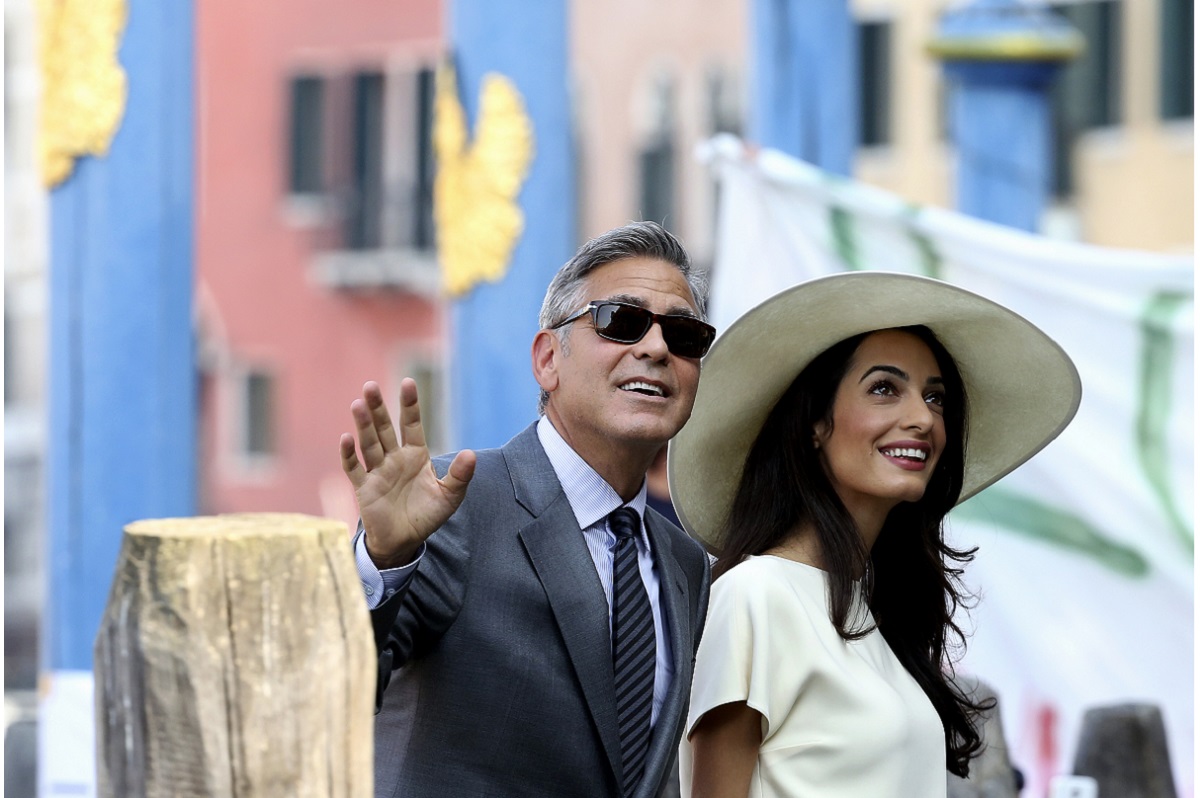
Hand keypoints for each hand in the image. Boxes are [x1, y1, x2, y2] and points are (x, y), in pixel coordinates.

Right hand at [340, 379, 475, 568]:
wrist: (404, 542)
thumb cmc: (426, 515)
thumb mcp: (449, 497)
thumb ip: (460, 476)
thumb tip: (471, 454)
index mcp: (415, 455)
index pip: (412, 425)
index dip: (410, 405)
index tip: (408, 383)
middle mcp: (394, 458)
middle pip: (385, 429)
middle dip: (378, 408)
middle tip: (370, 386)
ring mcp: (377, 472)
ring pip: (369, 444)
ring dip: (363, 425)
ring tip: (358, 404)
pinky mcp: (364, 488)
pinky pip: (354, 469)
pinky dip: (348, 455)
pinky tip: (346, 439)